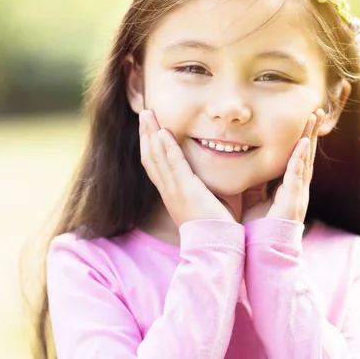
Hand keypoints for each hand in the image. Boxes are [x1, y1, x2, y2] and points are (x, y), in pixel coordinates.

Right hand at [139, 109, 235, 226]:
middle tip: (144, 112)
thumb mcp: (202, 202)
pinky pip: (175, 166)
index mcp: (171, 193)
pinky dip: (168, 148)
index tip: (148, 126)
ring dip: (151, 133)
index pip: (154, 164)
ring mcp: (175, 191)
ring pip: (157, 157)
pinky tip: (164, 132)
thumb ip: (201, 186)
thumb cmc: (214, 227)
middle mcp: (168, 190)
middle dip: (145, 133)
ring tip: (148, 114)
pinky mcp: (187, 191)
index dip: (149, 144)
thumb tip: (208, 174)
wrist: (216, 247)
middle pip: (150, 156)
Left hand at [241, 109, 323, 224]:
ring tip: (313, 119)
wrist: (263, 255)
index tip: (304, 121)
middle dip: (311, 133)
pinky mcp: (293, 202)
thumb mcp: (255, 202)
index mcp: (289, 189)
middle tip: (315, 112)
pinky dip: (300, 158)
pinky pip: (297, 176)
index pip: (297, 159)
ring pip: (306, 161)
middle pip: (306, 156)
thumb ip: (255, 186)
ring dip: (309, 138)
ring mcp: (297, 195)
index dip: (301, 141)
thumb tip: (247, 171)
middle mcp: (297, 190)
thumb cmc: (260, 231)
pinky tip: (303, 143)